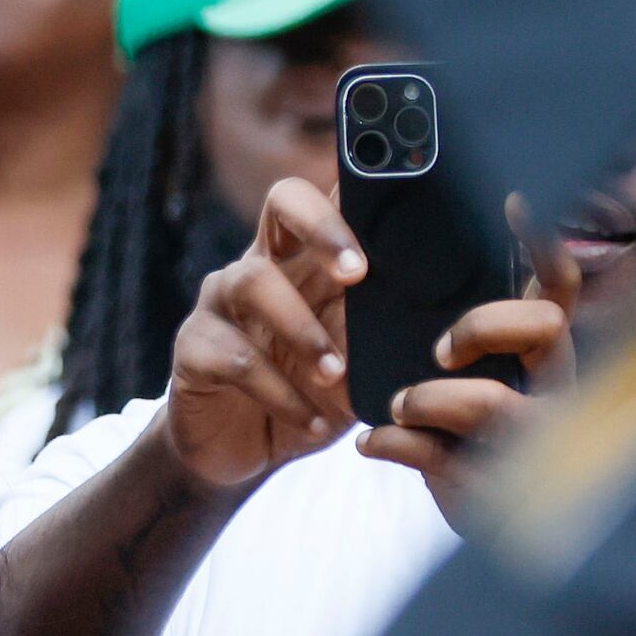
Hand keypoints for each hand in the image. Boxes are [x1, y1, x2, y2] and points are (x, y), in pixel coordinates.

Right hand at [160, 176, 367, 491]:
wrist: (244, 452)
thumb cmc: (309, 395)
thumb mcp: (357, 363)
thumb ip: (385, 331)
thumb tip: (443, 321)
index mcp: (305, 260)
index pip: (332, 198)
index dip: (356, 183)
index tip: (396, 200)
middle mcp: (260, 265)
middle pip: (282, 202)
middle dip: (322, 227)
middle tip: (358, 273)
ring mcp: (220, 304)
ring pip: (252, 282)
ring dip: (302, 331)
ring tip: (335, 375)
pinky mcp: (193, 350)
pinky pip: (236, 359)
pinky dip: (282, 395)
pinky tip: (314, 423)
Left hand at [362, 197, 580, 524]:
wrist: (484, 525)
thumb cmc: (475, 433)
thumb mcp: (472, 375)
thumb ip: (450, 329)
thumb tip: (389, 258)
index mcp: (545, 351)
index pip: (560, 284)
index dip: (544, 238)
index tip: (512, 196)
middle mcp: (556, 388)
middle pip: (546, 326)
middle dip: (483, 326)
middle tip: (440, 348)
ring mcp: (532, 440)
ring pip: (494, 400)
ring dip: (430, 396)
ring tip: (397, 404)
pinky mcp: (494, 486)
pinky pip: (436, 455)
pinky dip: (394, 443)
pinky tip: (373, 441)